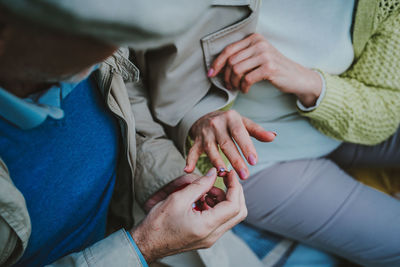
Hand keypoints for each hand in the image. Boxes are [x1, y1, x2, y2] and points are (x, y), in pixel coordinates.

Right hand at [131, 168, 246, 262]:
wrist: (147, 243)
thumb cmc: (158, 223)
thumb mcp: (178, 198)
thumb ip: (199, 185)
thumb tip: (213, 173)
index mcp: (206, 226)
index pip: (233, 205)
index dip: (235, 187)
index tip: (228, 174)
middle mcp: (212, 235)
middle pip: (239, 213)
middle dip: (235, 193)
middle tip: (223, 180)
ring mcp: (211, 238)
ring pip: (231, 216)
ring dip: (224, 199)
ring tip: (206, 190)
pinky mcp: (207, 237)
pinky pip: (221, 221)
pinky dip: (217, 207)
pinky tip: (202, 199)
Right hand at [185, 110, 275, 178]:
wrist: (206, 115)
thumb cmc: (230, 123)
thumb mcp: (244, 123)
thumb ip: (258, 131)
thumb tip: (274, 136)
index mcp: (231, 118)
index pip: (240, 134)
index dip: (246, 147)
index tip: (254, 161)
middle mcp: (217, 124)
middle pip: (226, 144)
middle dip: (235, 160)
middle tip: (245, 175)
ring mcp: (205, 133)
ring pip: (211, 149)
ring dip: (216, 161)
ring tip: (223, 173)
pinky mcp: (196, 141)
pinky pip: (192, 151)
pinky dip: (190, 160)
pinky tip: (188, 169)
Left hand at [208, 33, 321, 106]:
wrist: (297, 77)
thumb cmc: (273, 69)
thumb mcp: (258, 57)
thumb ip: (241, 57)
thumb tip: (216, 67)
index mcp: (254, 39)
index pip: (228, 50)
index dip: (217, 63)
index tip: (211, 74)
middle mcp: (259, 44)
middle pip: (231, 61)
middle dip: (226, 76)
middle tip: (228, 86)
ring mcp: (265, 55)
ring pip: (237, 70)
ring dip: (234, 83)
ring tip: (237, 88)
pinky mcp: (269, 68)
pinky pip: (247, 79)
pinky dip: (244, 87)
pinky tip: (246, 90)